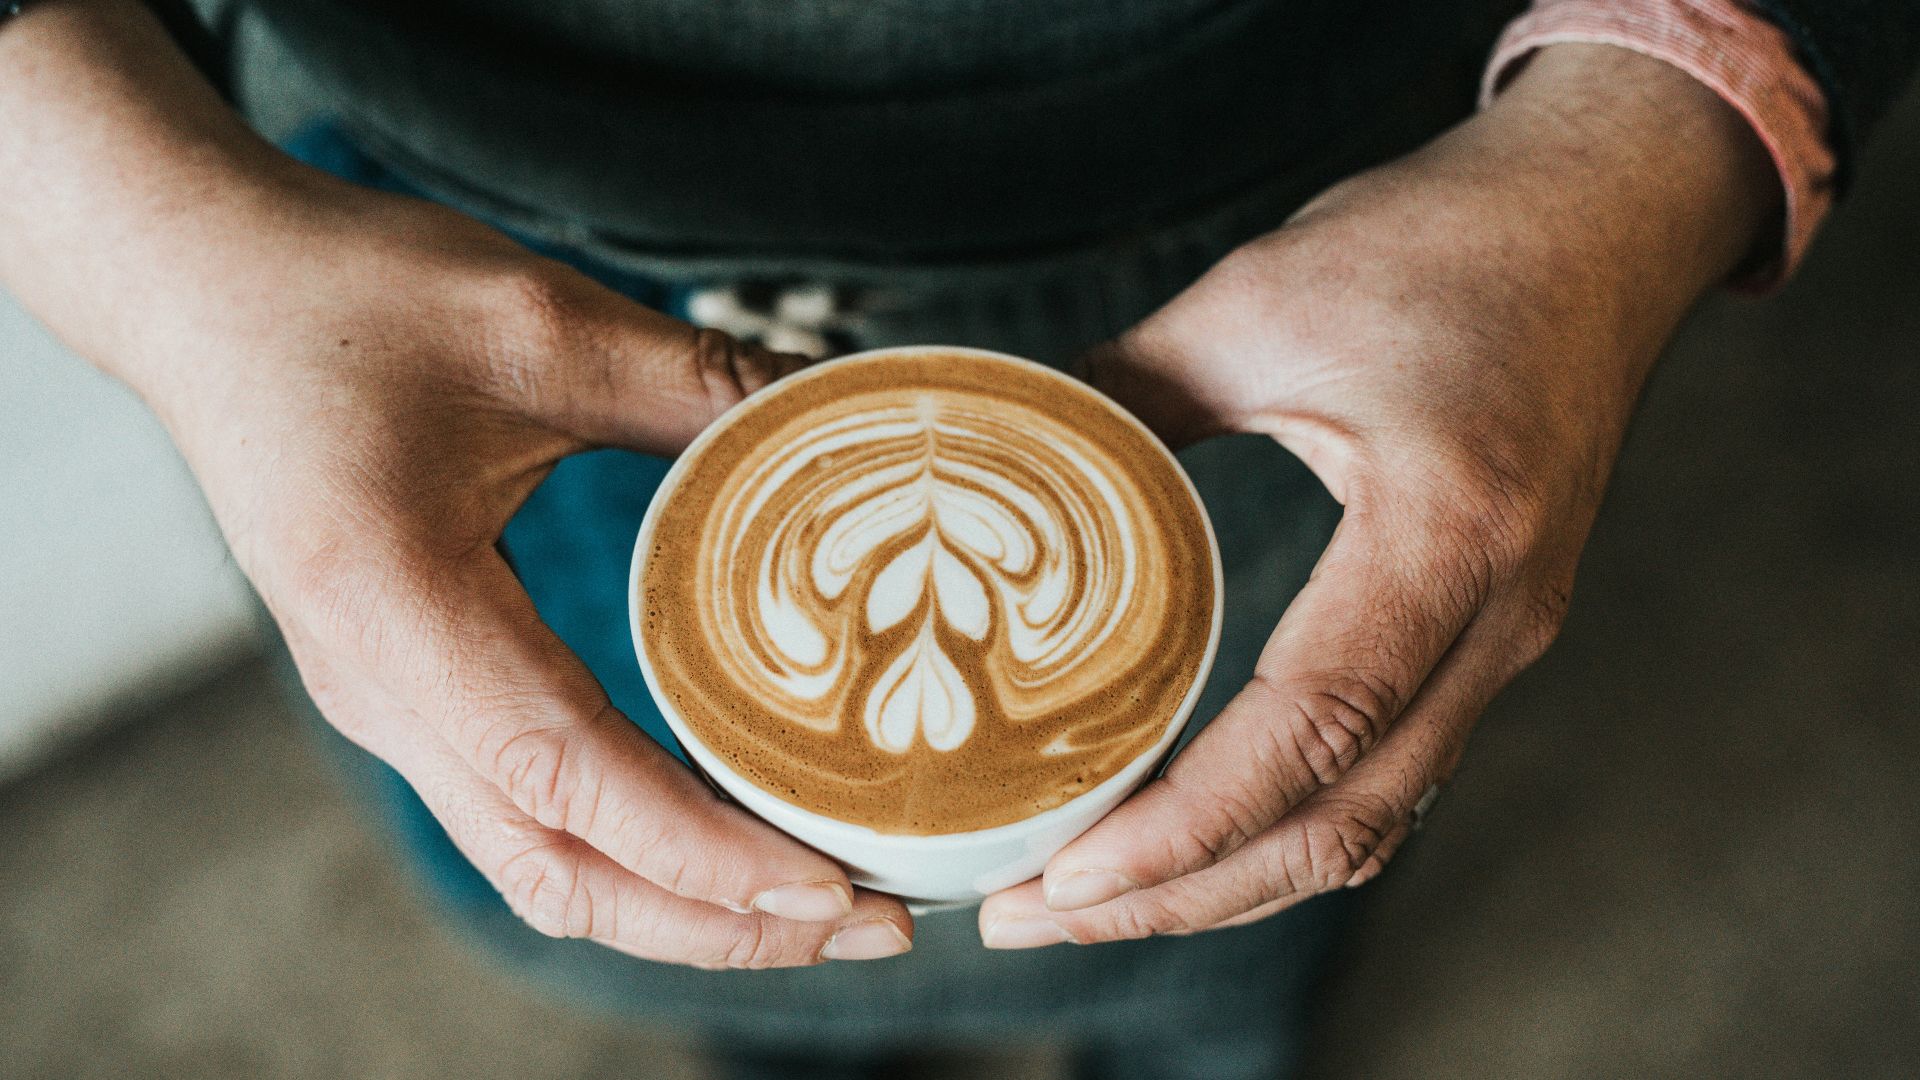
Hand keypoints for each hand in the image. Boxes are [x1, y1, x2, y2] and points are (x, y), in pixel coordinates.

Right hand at [2, 2, 911, 967]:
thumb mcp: (539, 321)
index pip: (566, 778)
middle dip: (720, 923)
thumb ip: (700, 384)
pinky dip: (634, 854)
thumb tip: (850, 418)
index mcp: (395, 606)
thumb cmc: (347, 294)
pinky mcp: (405, 692)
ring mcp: (385, 704)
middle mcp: (379, 690)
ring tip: (820, 905)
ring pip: (540, 865)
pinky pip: (525, 816)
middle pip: (558, 871)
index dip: (703, 853)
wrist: (198, 289)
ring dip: (681, 907)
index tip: (831, 888)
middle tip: (874, 923)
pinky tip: (726, 834)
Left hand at [979, 44, 1778, 945]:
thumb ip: (1122, 391)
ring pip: (1369, 823)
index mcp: (1450, 531)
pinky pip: (1389, 778)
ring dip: (1227, 883)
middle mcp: (1498, 616)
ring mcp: (1504, 640)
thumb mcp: (1260, 300)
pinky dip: (1282, 833)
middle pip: (1341, 822)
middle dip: (1179, 896)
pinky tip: (1191, 839)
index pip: (1315, 728)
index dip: (1186, 825)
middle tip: (1030, 917)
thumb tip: (994, 458)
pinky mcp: (1486, 639)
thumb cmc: (1447, 243)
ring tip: (1088, 902)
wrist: (1601, 219)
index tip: (1064, 874)